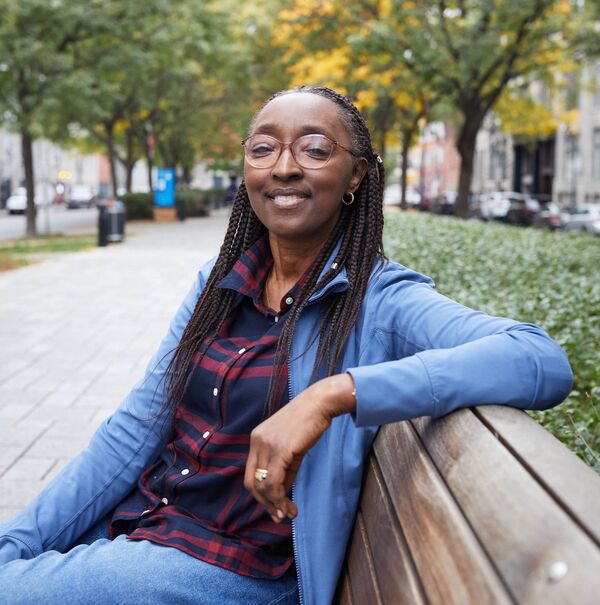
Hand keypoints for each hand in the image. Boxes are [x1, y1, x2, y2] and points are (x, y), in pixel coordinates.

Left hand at [244, 373, 355, 522]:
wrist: (319, 403)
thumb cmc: (308, 423)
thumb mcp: (292, 447)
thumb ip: (284, 469)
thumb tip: (281, 494)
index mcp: (256, 439)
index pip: (250, 474)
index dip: (260, 495)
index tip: (274, 507)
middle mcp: (257, 442)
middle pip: (252, 482)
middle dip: (265, 503)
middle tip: (279, 516)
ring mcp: (267, 445)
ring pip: (263, 485)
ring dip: (275, 505)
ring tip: (288, 514)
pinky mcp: (281, 450)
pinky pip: (274, 481)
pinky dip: (280, 498)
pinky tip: (289, 506)